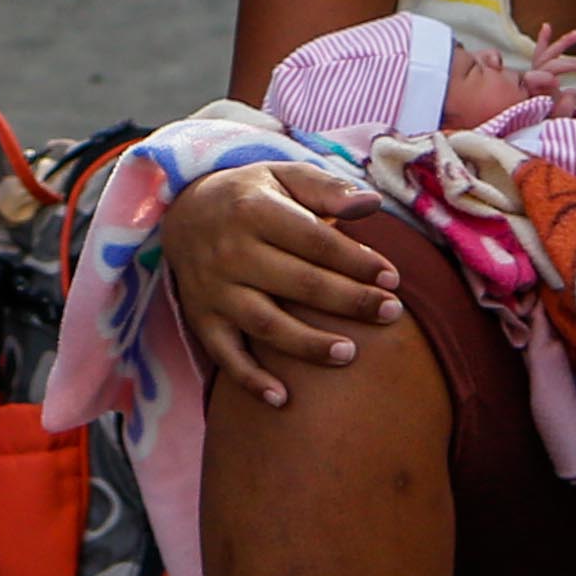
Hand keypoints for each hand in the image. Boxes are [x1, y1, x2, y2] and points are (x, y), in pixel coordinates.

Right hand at [155, 156, 409, 404]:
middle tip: (391, 314)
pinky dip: (250, 380)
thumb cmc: (252, 196)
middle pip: (298, 283)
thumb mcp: (283, 176)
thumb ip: (327, 189)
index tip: (392, 278)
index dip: (357, 261)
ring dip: (307, 344)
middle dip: (349, 301)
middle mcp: (231, 252)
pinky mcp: (202, 318)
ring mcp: (214, 289)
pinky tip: (282, 399)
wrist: (183, 211)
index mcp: (256, 211)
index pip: (316, 241)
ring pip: (266, 324)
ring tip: (348, 354)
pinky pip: (224, 355)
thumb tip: (372, 204)